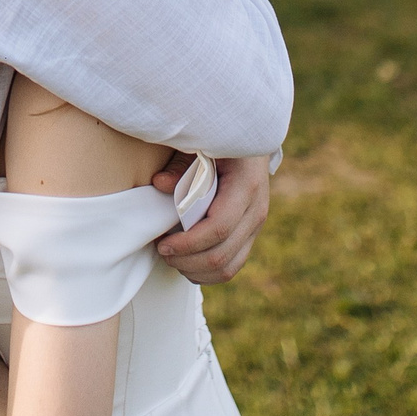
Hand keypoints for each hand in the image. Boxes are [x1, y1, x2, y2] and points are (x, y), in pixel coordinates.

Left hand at [154, 153, 268, 283]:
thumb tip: (159, 184)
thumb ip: (181, 164)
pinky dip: (207, 272)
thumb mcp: (201, 145)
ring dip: (196, 271)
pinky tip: (186, 261)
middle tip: (162, 250)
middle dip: (186, 260)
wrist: (250, 145)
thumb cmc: (220, 143)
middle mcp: (256, 210)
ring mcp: (256, 226)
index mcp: (246, 186)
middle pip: (222, 255)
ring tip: (172, 257)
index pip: (218, 228)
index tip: (162, 244)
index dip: (188, 243)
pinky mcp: (250, 235)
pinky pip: (232, 265)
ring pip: (229, 267)